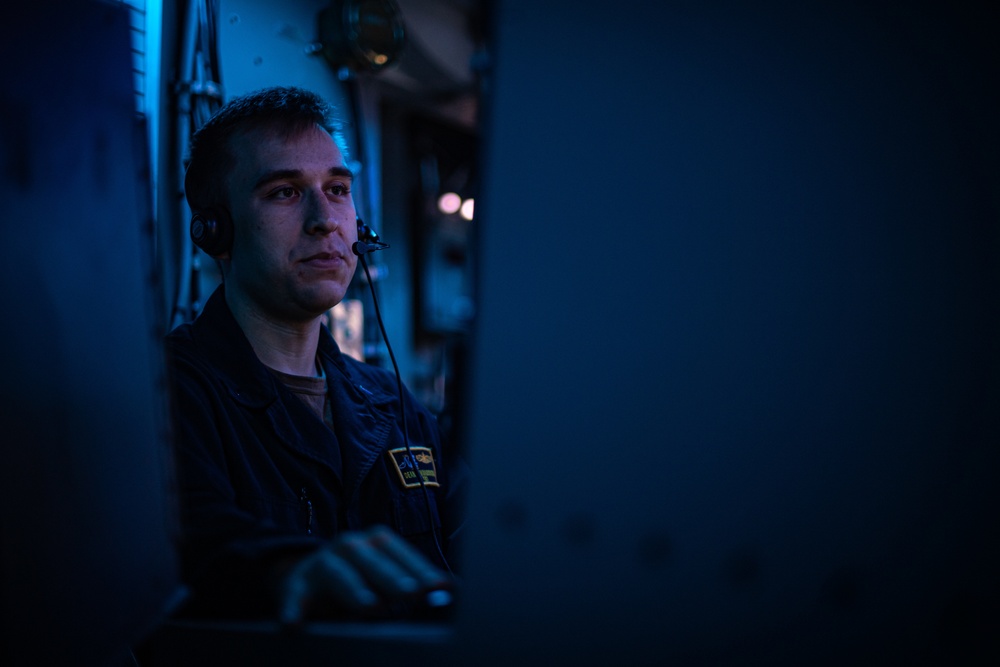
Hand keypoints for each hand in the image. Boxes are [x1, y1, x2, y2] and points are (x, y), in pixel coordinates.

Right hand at [274, 525, 450, 623]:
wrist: (307, 577)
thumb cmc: (360, 577)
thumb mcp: (386, 575)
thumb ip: (416, 582)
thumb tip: (453, 589)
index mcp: (375, 542)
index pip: (400, 553)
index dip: (421, 569)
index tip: (440, 586)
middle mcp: (349, 546)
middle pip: (372, 559)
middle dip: (393, 576)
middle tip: (412, 593)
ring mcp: (321, 563)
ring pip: (338, 572)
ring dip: (354, 590)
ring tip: (370, 606)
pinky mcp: (296, 585)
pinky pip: (294, 596)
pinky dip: (292, 609)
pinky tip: (295, 623)